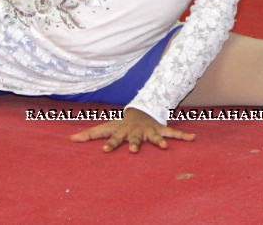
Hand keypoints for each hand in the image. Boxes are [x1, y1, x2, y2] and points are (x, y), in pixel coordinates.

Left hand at [70, 107, 194, 153]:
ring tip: (164, 147)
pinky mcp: (160, 130)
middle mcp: (136, 131)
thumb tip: (70, 139)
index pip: (113, 138)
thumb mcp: (105, 127)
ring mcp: (149, 130)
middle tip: (133, 150)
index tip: (104, 151)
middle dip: (134, 143)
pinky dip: (183, 135)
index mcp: (122, 131)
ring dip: (159, 141)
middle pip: (134, 138)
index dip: (109, 144)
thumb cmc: (120, 124)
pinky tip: (193, 138)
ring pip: (154, 136)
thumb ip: (89, 134)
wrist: (140, 111)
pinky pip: (172, 133)